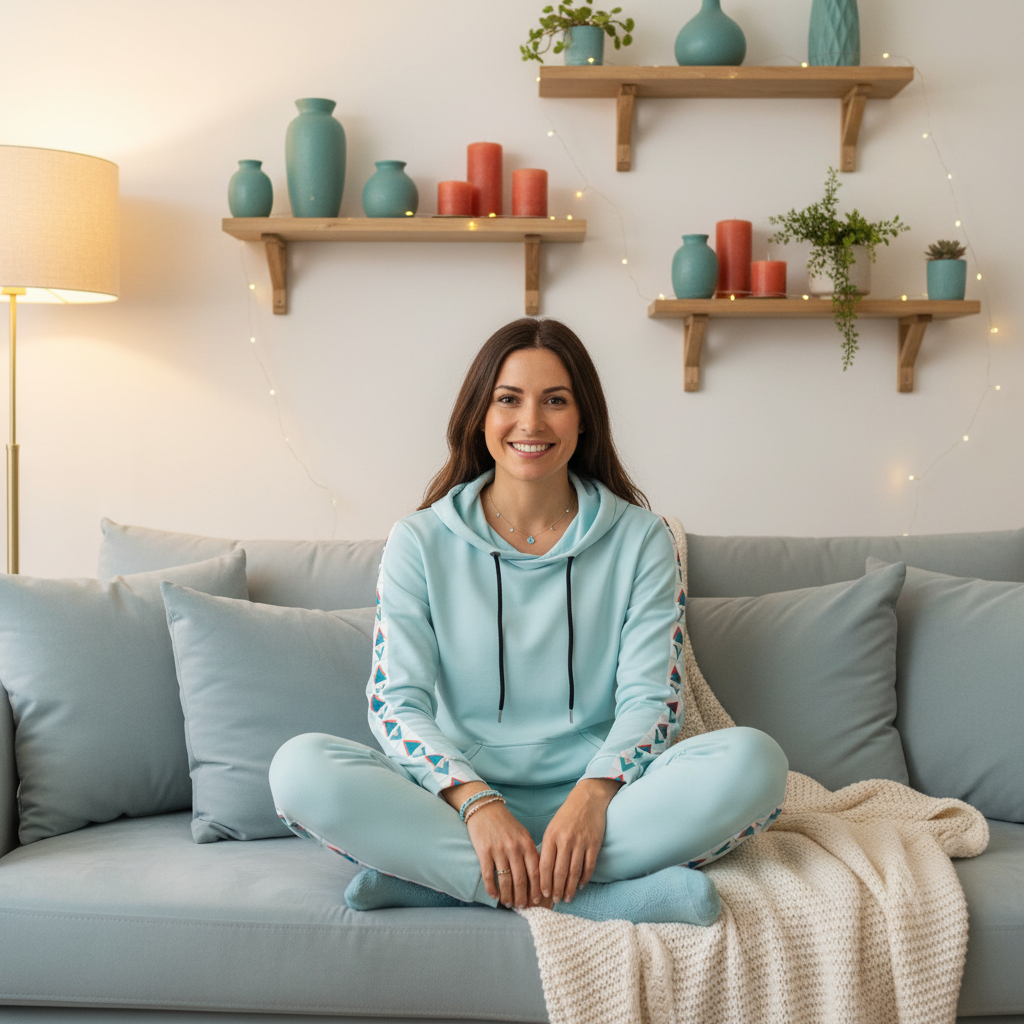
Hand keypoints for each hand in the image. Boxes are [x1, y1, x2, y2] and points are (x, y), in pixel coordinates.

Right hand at [440, 782, 540, 908]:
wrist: (485, 808)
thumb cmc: (506, 823)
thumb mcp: (523, 834)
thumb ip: (530, 852)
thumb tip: (536, 877)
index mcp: (527, 844)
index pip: (535, 872)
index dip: (537, 889)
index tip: (537, 901)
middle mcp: (514, 848)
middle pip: (521, 880)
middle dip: (523, 897)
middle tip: (522, 907)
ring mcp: (499, 850)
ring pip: (505, 881)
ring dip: (507, 896)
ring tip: (508, 903)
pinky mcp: (484, 851)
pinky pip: (489, 876)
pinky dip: (491, 889)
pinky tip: (494, 896)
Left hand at [539, 778, 621, 903]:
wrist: (588, 799)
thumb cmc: (567, 815)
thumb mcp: (552, 828)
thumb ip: (548, 847)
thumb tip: (543, 872)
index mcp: (551, 836)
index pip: (545, 865)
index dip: (544, 883)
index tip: (543, 895)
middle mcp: (565, 840)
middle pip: (559, 872)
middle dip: (557, 890)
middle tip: (556, 901)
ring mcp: (580, 842)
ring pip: (574, 872)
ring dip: (570, 888)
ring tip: (568, 898)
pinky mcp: (594, 844)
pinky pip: (588, 866)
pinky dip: (584, 879)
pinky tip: (580, 886)